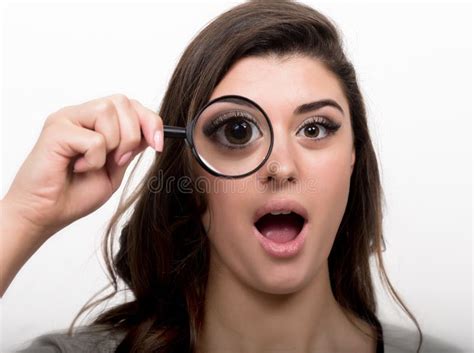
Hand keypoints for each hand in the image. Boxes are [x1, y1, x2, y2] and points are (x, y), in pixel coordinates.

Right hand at [2, 94, 162, 240]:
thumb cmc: (75, 194)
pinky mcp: (56, 130)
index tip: (158, 144)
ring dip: (113, 145)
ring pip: (108, 112)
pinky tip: (77, 168)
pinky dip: (94, 159)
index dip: (150, 121)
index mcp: (95, 122)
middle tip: (119, 161)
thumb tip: (151, 132)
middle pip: (123, 102)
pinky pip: (94, 138)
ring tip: (94, 164)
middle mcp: (81, 115)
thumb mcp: (114, 169)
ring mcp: (67, 119)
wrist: (46, 214)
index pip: (131, 105)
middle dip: (132, 135)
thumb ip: (130, 148)